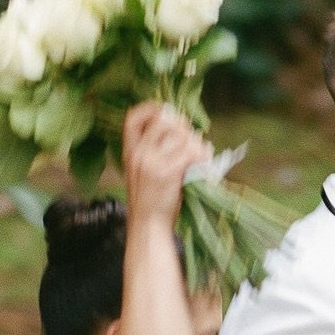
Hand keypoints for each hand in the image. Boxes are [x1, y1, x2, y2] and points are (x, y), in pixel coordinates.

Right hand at [123, 102, 211, 228]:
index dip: (151, 109)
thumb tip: (181, 131)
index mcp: (130, 152)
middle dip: (183, 127)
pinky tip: (205, 166)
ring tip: (202, 155)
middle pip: (164, 122)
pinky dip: (203, 156)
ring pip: (181, 136)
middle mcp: (138, 153)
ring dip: (197, 143)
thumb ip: (154, 151)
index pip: (133, 118)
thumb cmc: (150, 202)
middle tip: (193, 140)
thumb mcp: (142, 172)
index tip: (167, 112)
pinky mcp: (168, 172)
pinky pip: (191, 152)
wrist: (148, 226)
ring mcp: (152, 162)